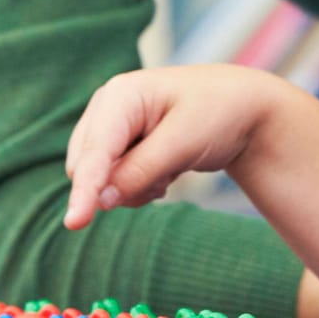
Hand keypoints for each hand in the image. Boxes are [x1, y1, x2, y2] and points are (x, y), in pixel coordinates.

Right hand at [63, 64, 286, 228]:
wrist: (243, 109)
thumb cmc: (218, 113)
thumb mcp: (185, 142)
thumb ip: (142, 170)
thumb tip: (101, 201)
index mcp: (120, 95)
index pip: (94, 152)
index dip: (84, 189)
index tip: (75, 223)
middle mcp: (107, 108)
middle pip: (86, 168)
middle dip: (122, 186)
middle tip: (168, 175)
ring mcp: (111, 128)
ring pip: (99, 181)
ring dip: (134, 187)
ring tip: (173, 166)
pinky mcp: (119, 147)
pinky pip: (113, 184)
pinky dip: (139, 187)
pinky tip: (167, 170)